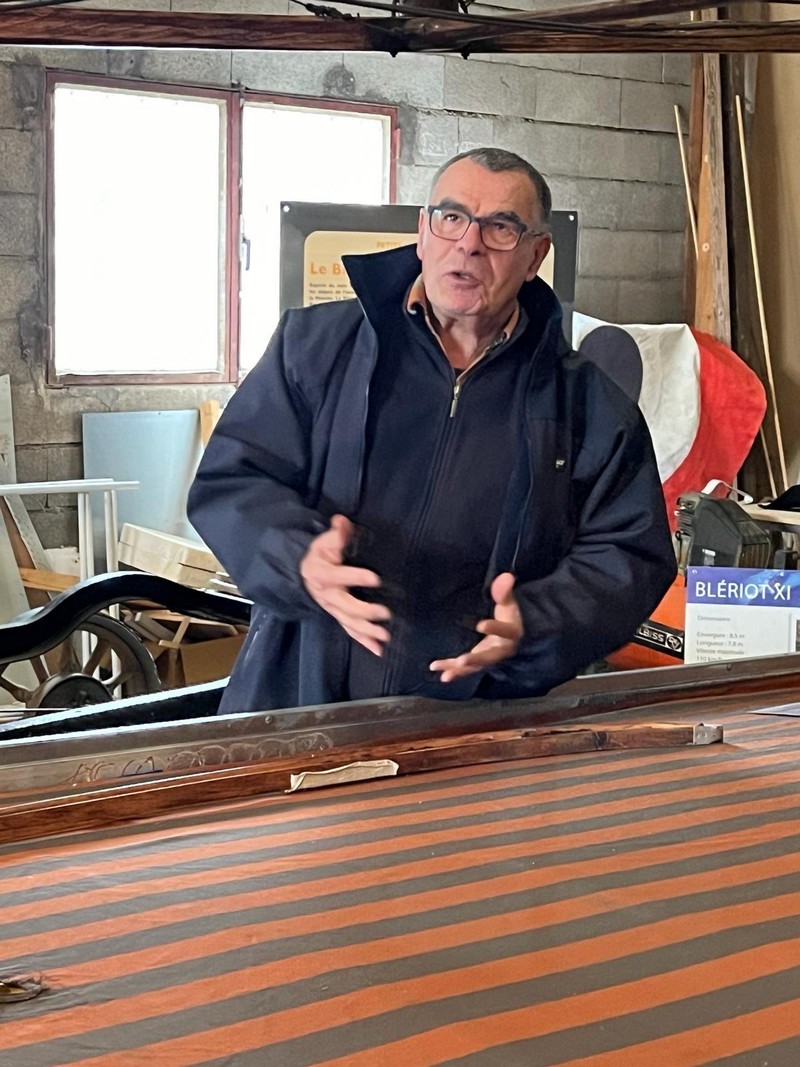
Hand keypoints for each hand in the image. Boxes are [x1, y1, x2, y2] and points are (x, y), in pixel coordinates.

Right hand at [300, 514, 390, 656]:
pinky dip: (364, 642)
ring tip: (385, 636)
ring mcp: (333, 609)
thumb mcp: (324, 541)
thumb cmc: (319, 555)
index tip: (375, 578)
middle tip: (385, 613)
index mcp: (323, 574)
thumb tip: (342, 522)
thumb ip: (336, 533)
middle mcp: (327, 595)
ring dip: (367, 631)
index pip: (339, 575)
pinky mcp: (338, 617)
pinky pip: (350, 631)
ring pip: (349, 623)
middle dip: (365, 612)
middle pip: (345, 606)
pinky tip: (378, 650)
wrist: (303, 573)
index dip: (356, 577)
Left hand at [430, 572, 522, 682]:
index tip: (480, 625)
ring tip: (444, 675)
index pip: (504, 631)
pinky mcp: (478, 661)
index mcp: (511, 633)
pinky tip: (436, 669)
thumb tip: (506, 576)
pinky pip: (465, 668)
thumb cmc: (508, 613)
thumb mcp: (508, 601)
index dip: (494, 629)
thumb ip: (504, 591)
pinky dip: (452, 669)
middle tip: (461, 661)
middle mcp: (501, 649)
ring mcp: (488, 657)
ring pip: (475, 666)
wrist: (512, 630)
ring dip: (459, 670)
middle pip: (489, 656)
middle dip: (475, 659)